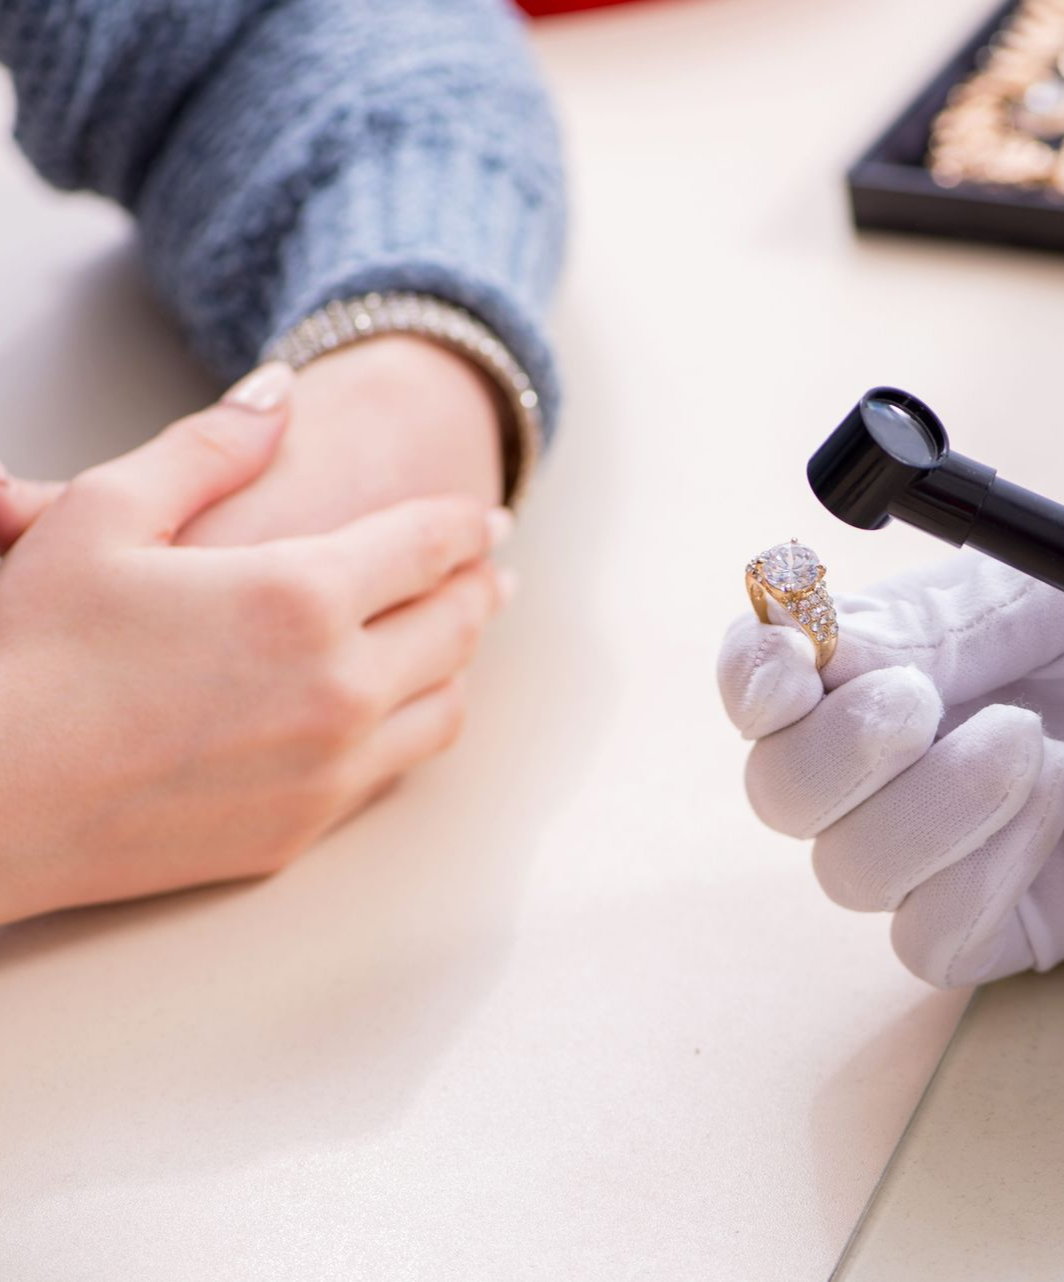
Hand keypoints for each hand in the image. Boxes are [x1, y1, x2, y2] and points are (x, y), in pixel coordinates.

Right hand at [0, 365, 510, 924]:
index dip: (466, 526)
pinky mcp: (301, 830)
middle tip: (489, 573)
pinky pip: (394, 769)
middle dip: (478, 589)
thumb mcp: (104, 516)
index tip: (487, 520)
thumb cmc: (24, 653)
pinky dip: (412, 726)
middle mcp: (339, 686)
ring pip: (442, 706)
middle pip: (453, 626)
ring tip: (453, 638)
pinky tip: (397, 708)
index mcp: (302, 596)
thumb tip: (281, 390)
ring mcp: (329, 768)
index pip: (429, 547)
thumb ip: (210, 449)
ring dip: (457, 663)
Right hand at [717, 555, 1063, 988]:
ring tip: (1037, 749)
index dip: (754, 669)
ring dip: (924, 810)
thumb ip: (1054, 556)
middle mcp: (911, 752)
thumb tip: (958, 558)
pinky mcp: (1007, 921)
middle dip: (835, 750)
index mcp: (916, 647)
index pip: (772, 667)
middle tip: (926, 706)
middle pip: (780, 787)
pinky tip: (1056, 819)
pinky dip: (971, 880)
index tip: (792, 664)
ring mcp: (953, 844)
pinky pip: (926, 938)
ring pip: (844, 869)